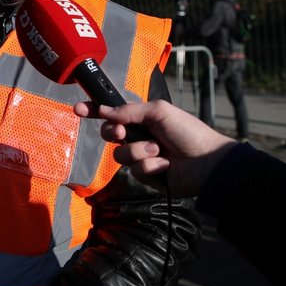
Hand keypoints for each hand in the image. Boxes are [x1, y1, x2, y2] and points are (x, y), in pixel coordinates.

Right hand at [93, 100, 235, 196]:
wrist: (208, 161)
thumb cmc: (188, 131)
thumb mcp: (159, 111)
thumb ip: (129, 110)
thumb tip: (105, 112)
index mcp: (142, 118)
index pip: (112, 114)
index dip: (94, 111)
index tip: (78, 109)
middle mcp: (139, 137)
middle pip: (109, 135)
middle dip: (113, 133)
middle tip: (123, 133)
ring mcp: (142, 157)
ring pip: (120, 155)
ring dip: (139, 151)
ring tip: (159, 150)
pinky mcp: (148, 176)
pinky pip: (136, 171)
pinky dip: (151, 166)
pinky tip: (166, 165)